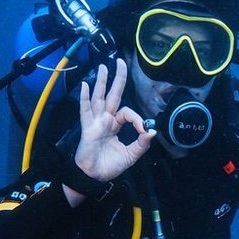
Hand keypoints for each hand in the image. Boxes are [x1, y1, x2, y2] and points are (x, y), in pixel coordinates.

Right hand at [74, 58, 154, 182]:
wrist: (94, 176)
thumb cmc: (109, 166)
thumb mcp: (131, 155)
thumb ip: (142, 144)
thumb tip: (152, 131)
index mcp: (115, 125)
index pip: (127, 112)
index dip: (137, 118)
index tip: (144, 130)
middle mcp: (105, 120)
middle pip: (112, 95)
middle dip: (117, 78)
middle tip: (119, 62)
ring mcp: (95, 122)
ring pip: (99, 98)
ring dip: (101, 82)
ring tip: (103, 67)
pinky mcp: (88, 127)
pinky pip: (85, 110)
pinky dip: (85, 98)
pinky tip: (85, 85)